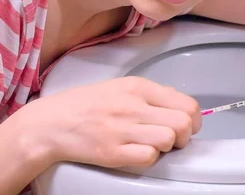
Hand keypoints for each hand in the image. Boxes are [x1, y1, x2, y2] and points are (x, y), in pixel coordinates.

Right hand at [28, 76, 201, 167]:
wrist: (52, 122)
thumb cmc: (85, 104)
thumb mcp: (120, 86)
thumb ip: (150, 94)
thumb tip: (179, 102)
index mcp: (137, 87)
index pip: (186, 104)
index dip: (193, 119)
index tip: (187, 125)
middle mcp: (132, 105)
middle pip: (184, 123)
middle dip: (185, 135)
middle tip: (173, 138)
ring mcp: (122, 129)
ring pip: (169, 140)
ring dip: (166, 146)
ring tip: (151, 143)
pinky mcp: (113, 152)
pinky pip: (149, 157)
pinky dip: (148, 157)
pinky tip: (137, 151)